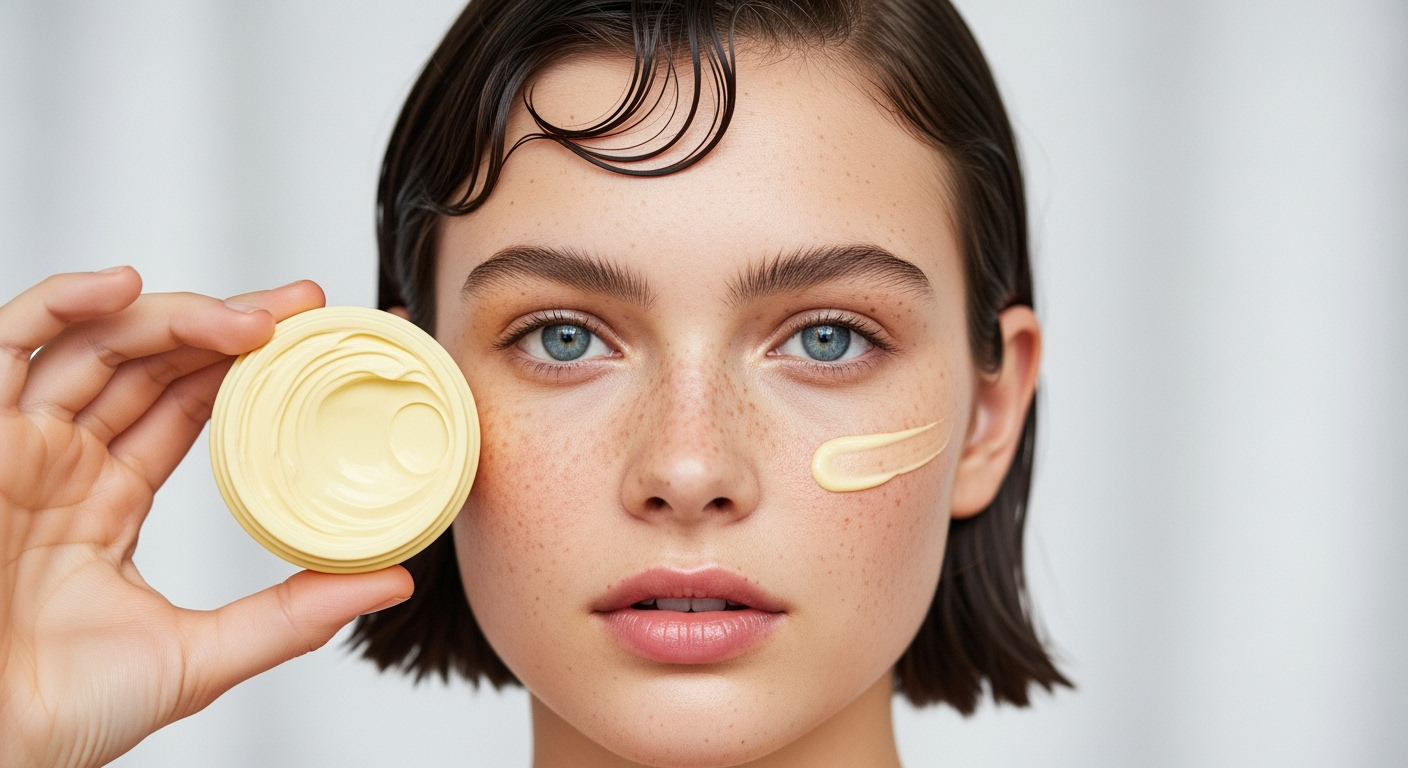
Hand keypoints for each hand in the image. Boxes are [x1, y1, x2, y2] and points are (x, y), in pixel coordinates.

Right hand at [0, 269, 413, 767]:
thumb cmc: (59, 711)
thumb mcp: (200, 654)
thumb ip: (292, 614)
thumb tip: (394, 580)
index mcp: (109, 499)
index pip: (188, 404)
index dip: (252, 367)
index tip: (326, 343)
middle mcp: (65, 460)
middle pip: (153, 361)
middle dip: (231, 324)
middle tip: (310, 307)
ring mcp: (18, 444)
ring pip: (98, 344)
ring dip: (176, 314)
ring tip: (254, 317)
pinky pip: (7, 345)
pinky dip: (61, 304)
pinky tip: (126, 286)